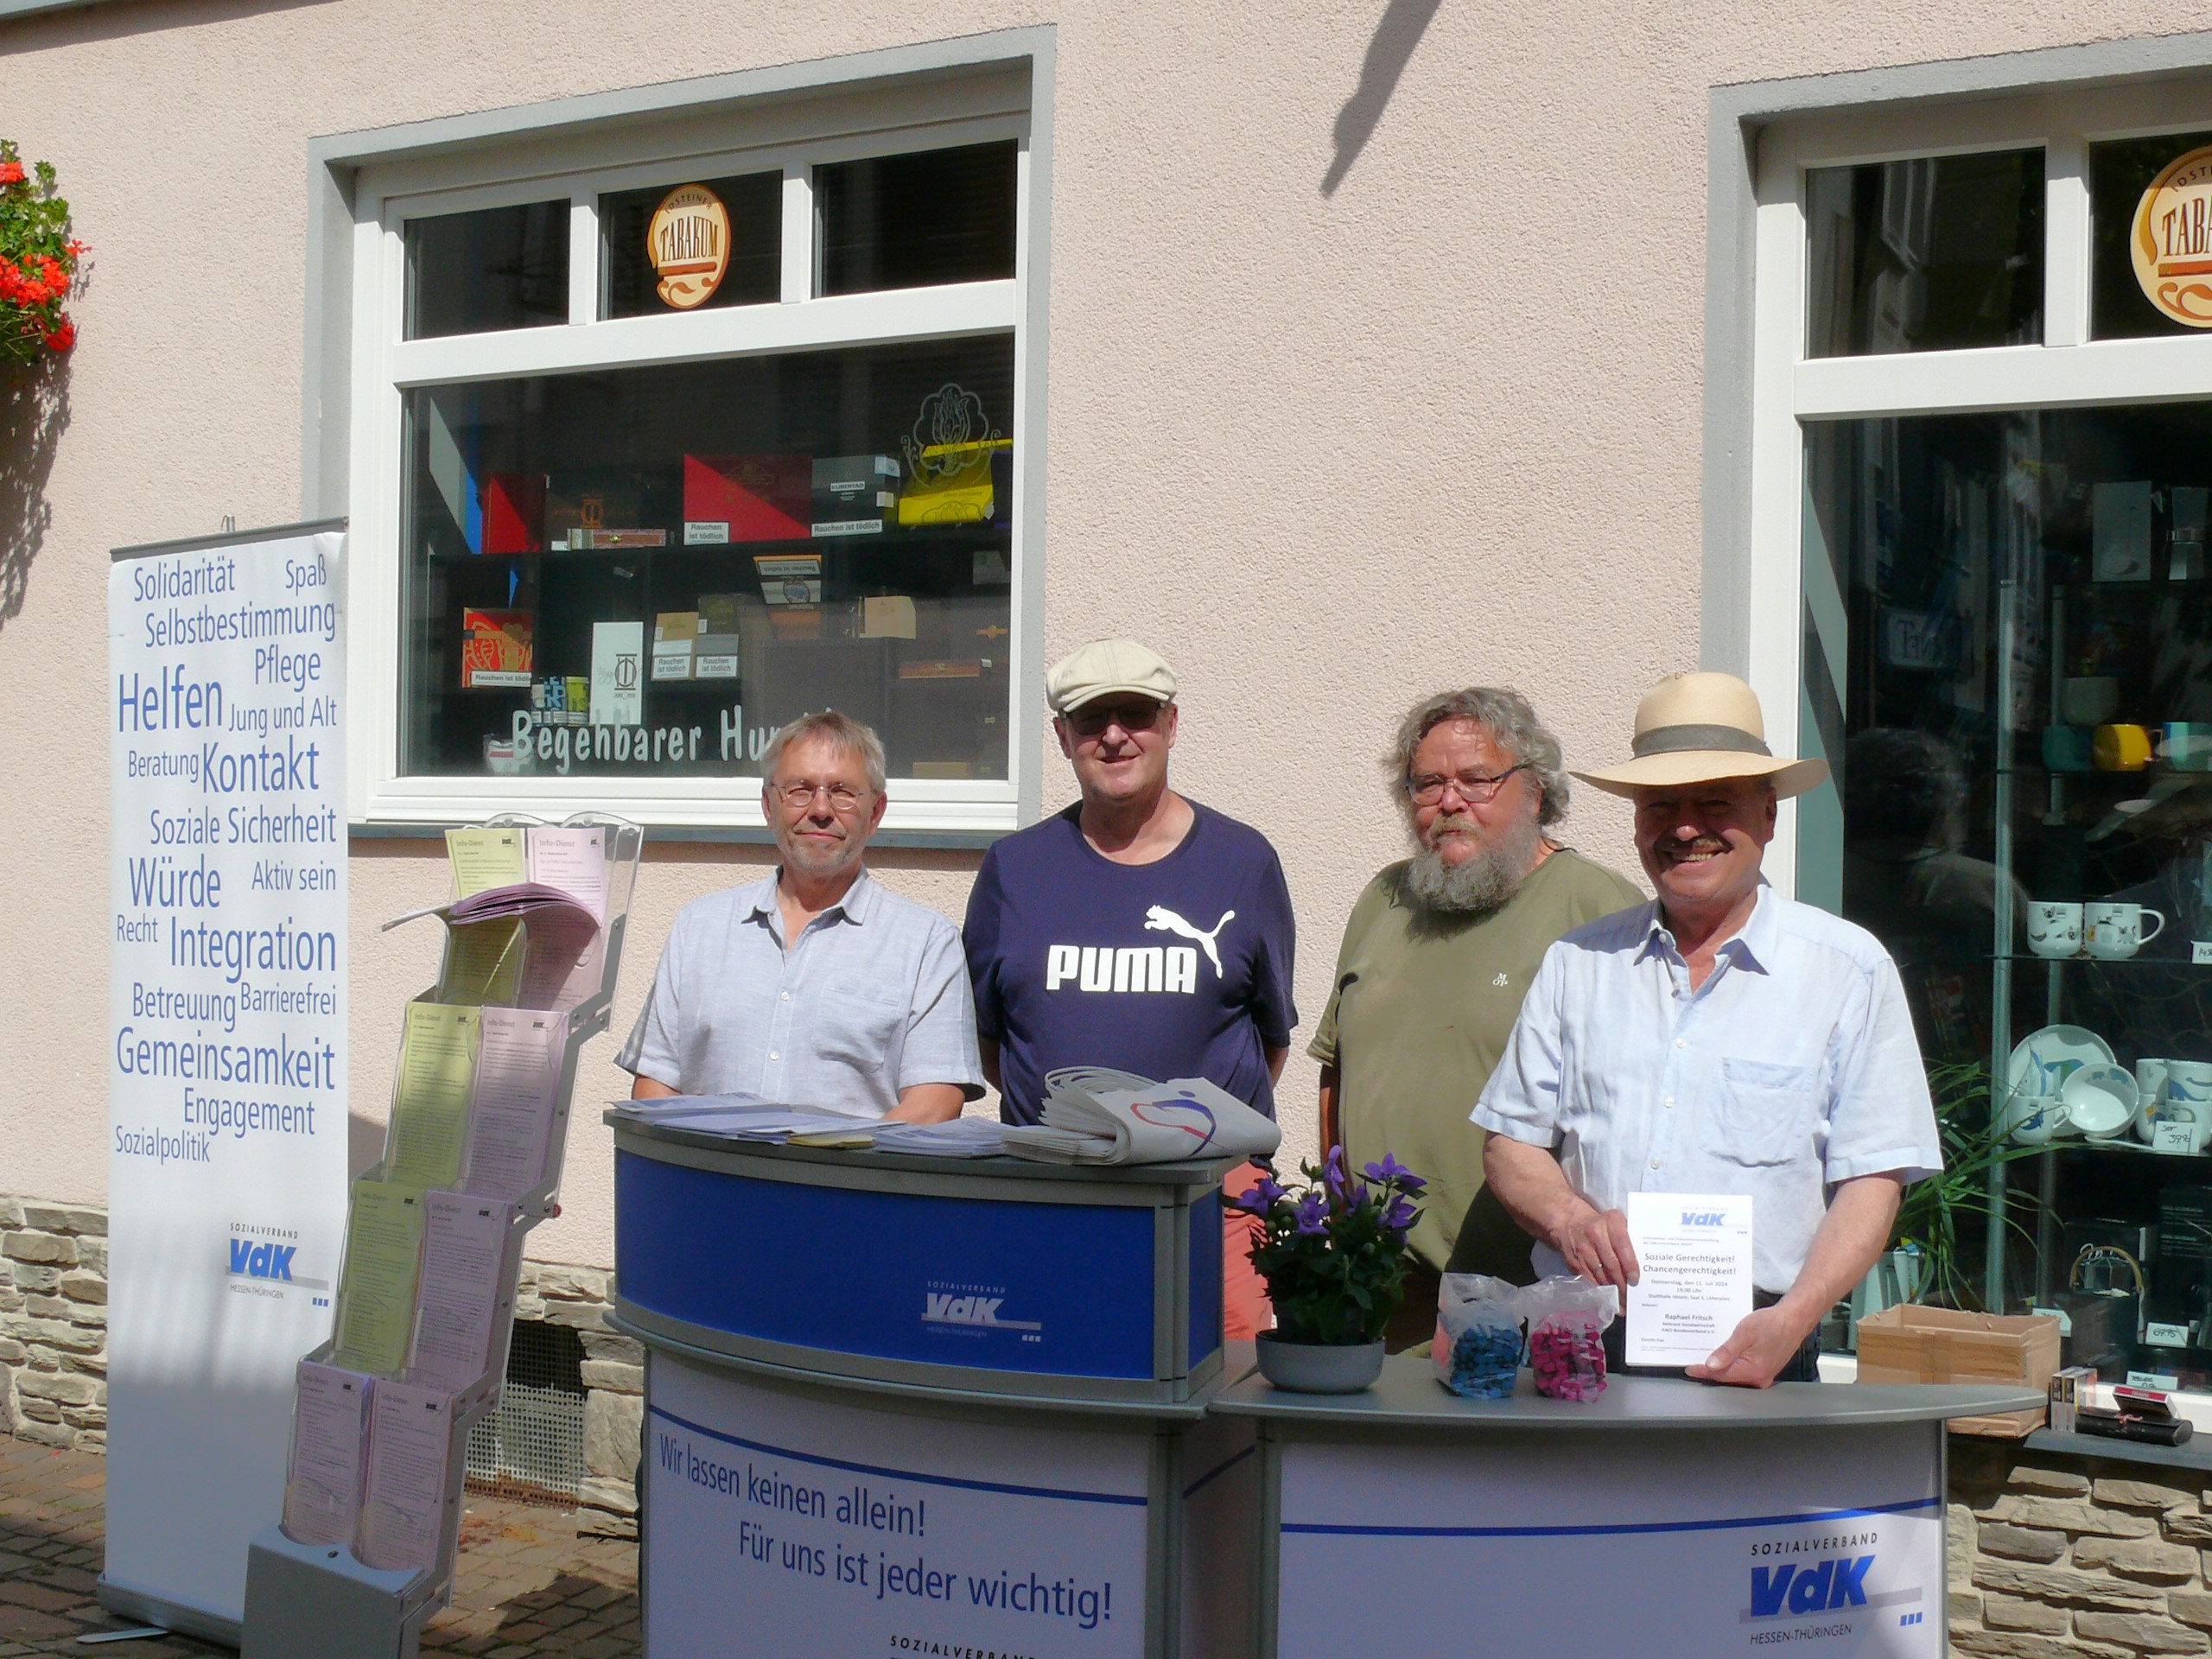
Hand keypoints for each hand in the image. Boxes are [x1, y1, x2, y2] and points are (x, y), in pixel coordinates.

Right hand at [1559, 1207, 1637, 1288]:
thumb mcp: (1618, 1223)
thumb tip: (1645, 1263)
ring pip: (1601, 1273)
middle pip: (1612, 1263)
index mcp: (1611, 1221)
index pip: (1622, 1246)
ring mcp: (1583, 1247)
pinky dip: (1600, 1287)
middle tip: (1630, 1295)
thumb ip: (1630, 1237)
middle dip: (1622, 1282)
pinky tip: (1608, 1293)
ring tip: (1622, 1298)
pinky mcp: (1575, 1260)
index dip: (1630, 1265)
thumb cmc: (1603, 1225)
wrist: (1572, 1222)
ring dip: (1612, 1288)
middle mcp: (1595, 1233)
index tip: (1635, 1279)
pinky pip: (1590, 1278)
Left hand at [1687, 1305, 1810, 1388]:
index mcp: (1753, 1371)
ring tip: (1705, 1358)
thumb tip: (1711, 1365)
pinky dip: (1732, 1365)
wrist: (1794, 1319)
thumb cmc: (1772, 1323)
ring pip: (1735, 1375)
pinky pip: (1744, 1371)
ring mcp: (1763, 1376)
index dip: (1703, 1371)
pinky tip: (1724, 1357)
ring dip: (1721, 1368)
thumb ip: (1726, 1351)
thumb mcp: (1744, 1333)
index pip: (1721, 1375)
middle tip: (1693, 1361)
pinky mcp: (1765, 1370)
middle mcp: (1759, 1378)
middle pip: (1727, 1378)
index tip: (1690, 1369)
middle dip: (1710, 1370)